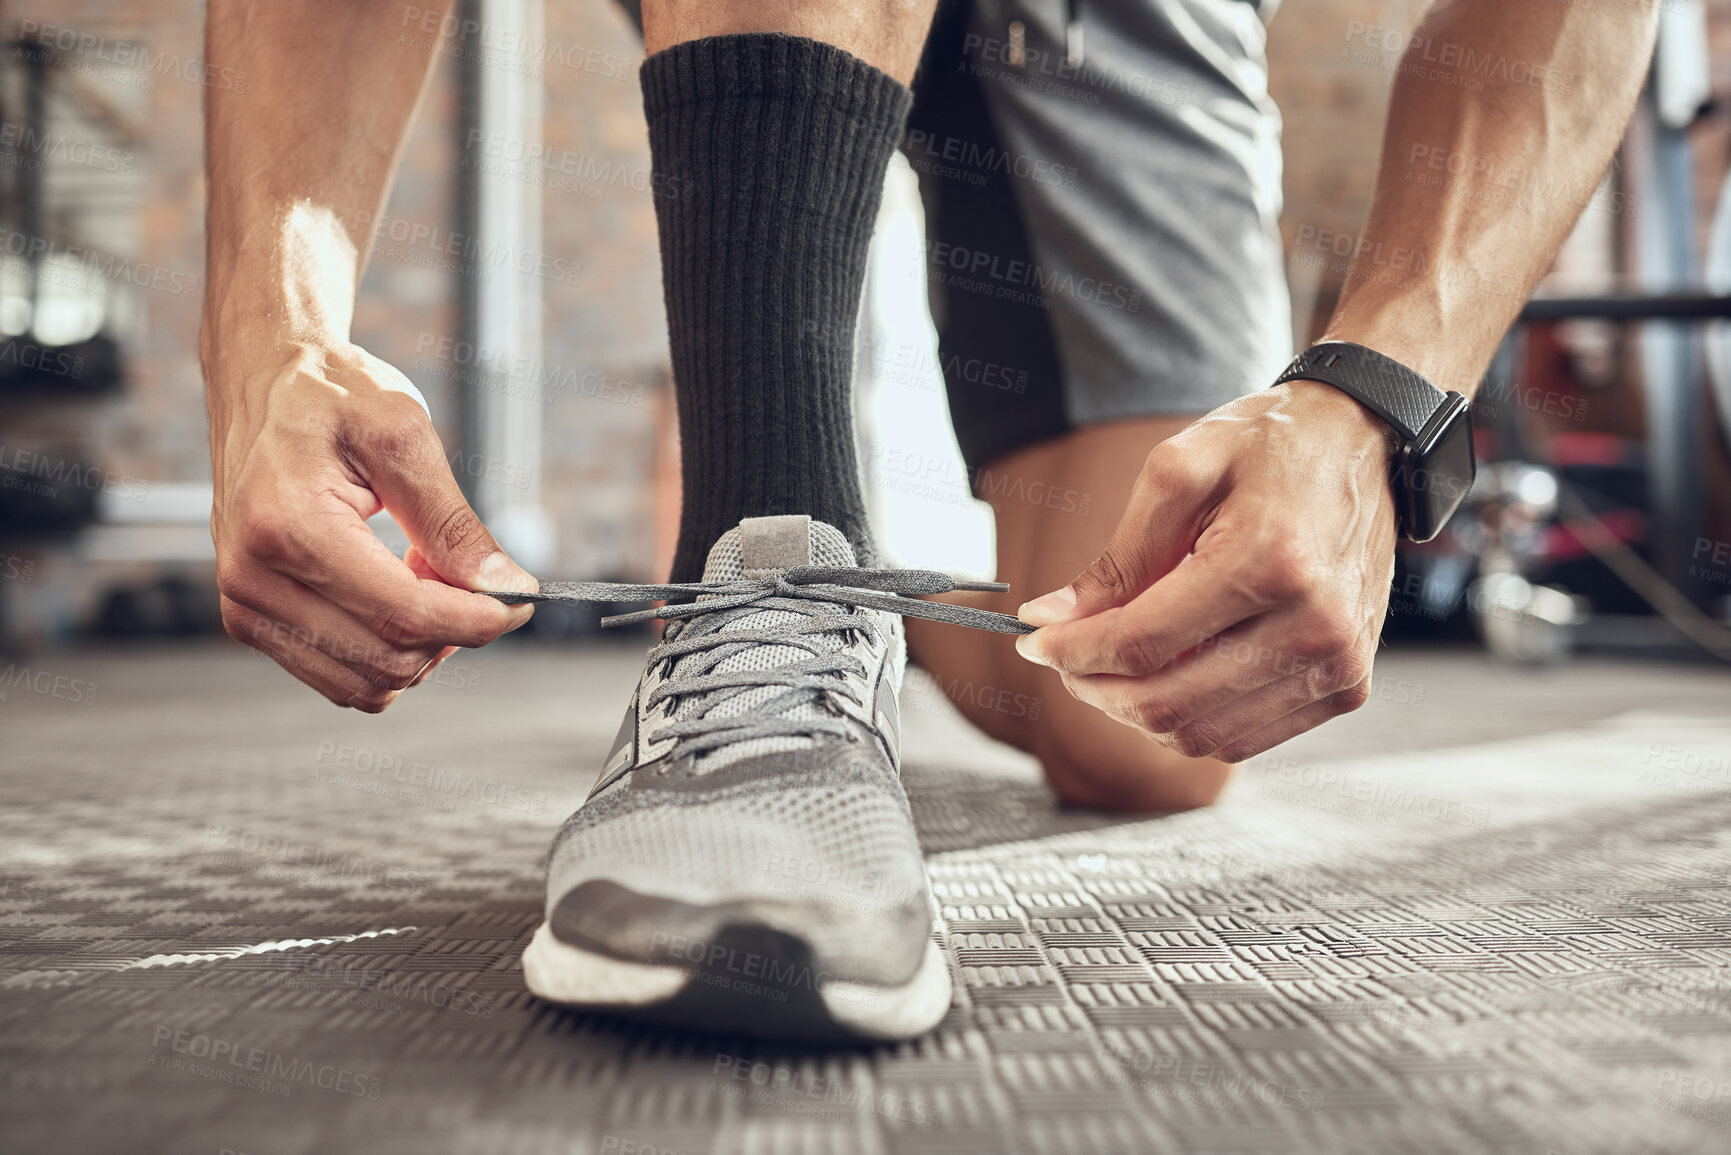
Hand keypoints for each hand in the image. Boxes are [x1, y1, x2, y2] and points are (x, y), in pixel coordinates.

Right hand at [207, 339, 536, 710]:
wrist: (264, 380)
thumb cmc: (329, 394)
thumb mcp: (403, 436)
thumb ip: (453, 521)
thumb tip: (505, 586)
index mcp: (287, 528)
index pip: (403, 615)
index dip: (477, 619)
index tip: (520, 601)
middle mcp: (254, 580)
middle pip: (389, 659)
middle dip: (451, 629)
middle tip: (469, 572)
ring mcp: (247, 607)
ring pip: (369, 683)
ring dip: (420, 644)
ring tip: (426, 574)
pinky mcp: (253, 621)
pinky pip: (342, 676)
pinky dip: (388, 650)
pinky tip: (397, 594)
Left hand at [1014, 381, 1399, 761]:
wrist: (1364, 442)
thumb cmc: (1270, 446)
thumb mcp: (1178, 472)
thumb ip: (1116, 559)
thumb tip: (1050, 619)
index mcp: (1271, 562)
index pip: (1143, 643)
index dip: (1072, 652)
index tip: (1032, 641)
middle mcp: (1315, 625)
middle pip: (1166, 704)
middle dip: (1093, 687)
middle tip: (1062, 655)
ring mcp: (1338, 664)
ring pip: (1199, 736)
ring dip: (1135, 710)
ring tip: (1109, 664)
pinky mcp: (1347, 686)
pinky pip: (1241, 738)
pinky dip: (1187, 720)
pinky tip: (1166, 674)